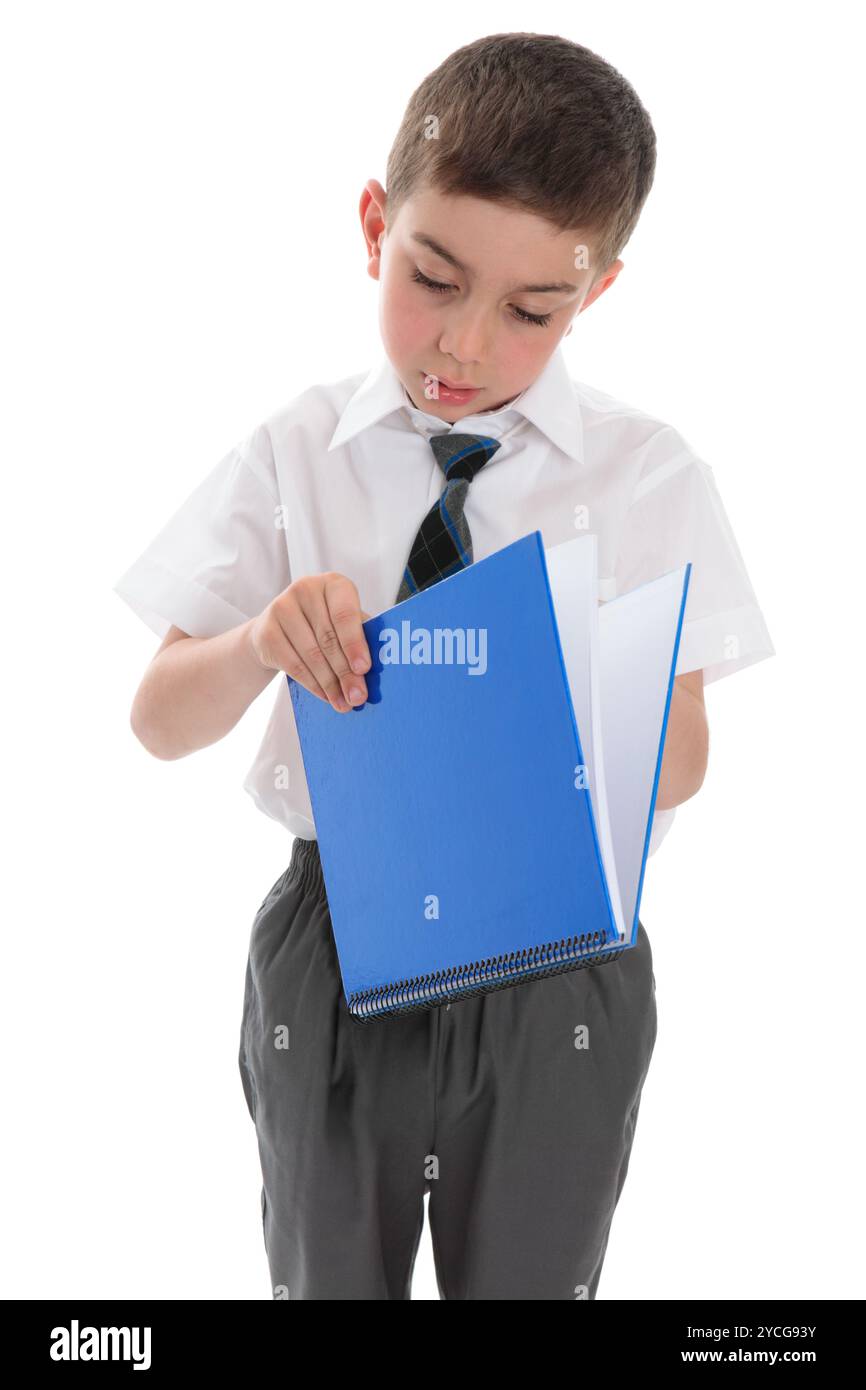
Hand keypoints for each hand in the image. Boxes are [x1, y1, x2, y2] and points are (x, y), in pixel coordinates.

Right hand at [249, 573, 372, 712]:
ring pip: (311, 655)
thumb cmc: (323, 624)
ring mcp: (281, 608)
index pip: (345, 614)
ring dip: (330, 684)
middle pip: (328, 638)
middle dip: (346, 672)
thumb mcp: (344, 623)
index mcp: (333, 584)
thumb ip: (361, 637)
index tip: (364, 669)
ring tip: (344, 703)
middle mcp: (305, 589)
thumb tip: (378, 668)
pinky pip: (293, 665)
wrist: (277, 627)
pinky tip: (325, 696)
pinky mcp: (265, 631)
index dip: (355, 643)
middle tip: (357, 697)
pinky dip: (312, 684)